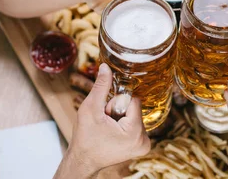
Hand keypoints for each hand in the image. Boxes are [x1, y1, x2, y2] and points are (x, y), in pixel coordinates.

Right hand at [54, 63, 150, 177]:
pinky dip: (124, 125)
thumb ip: (101, 86)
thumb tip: (106, 67)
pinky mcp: (142, 146)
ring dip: (121, 117)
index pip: (133, 101)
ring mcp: (144, 145)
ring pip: (135, 115)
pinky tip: (114, 134)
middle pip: (135, 108)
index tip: (106, 114)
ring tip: (109, 129)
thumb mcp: (90, 108)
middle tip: (106, 123)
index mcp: (134, 132)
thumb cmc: (85, 137)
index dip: (116, 103)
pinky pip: (136, 124)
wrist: (83, 160)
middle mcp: (144, 140)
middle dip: (119, 111)